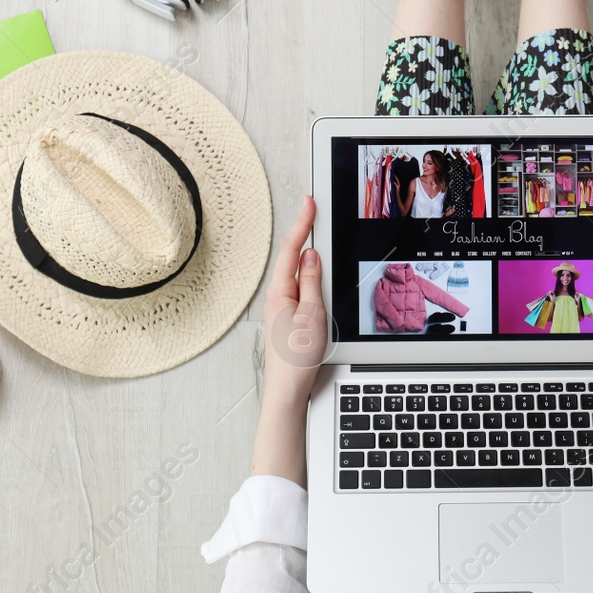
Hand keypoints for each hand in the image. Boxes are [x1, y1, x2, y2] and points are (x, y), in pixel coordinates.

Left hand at [261, 196, 326, 407]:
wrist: (287, 389)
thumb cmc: (297, 357)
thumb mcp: (312, 314)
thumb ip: (311, 282)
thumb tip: (310, 256)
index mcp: (279, 292)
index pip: (292, 250)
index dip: (301, 224)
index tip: (308, 203)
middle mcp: (277, 296)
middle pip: (291, 256)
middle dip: (302, 232)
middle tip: (313, 209)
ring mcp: (281, 307)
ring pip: (295, 272)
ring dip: (305, 252)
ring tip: (315, 233)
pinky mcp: (288, 316)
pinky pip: (298, 286)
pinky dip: (307, 273)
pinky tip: (314, 271)